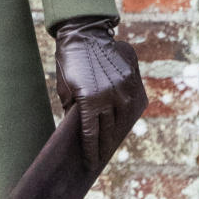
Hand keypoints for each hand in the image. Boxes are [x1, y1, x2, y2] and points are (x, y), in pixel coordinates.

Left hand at [54, 16, 144, 174]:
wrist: (85, 34)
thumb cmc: (69, 63)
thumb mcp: (65, 89)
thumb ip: (73, 111)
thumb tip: (82, 130)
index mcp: (89, 101)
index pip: (91, 135)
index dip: (91, 152)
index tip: (91, 163)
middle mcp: (110, 97)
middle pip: (108, 131)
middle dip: (104, 146)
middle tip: (101, 158)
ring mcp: (124, 89)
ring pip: (124, 120)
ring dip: (117, 133)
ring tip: (112, 143)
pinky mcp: (133, 80)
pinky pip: (133, 104)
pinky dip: (128, 115)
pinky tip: (123, 123)